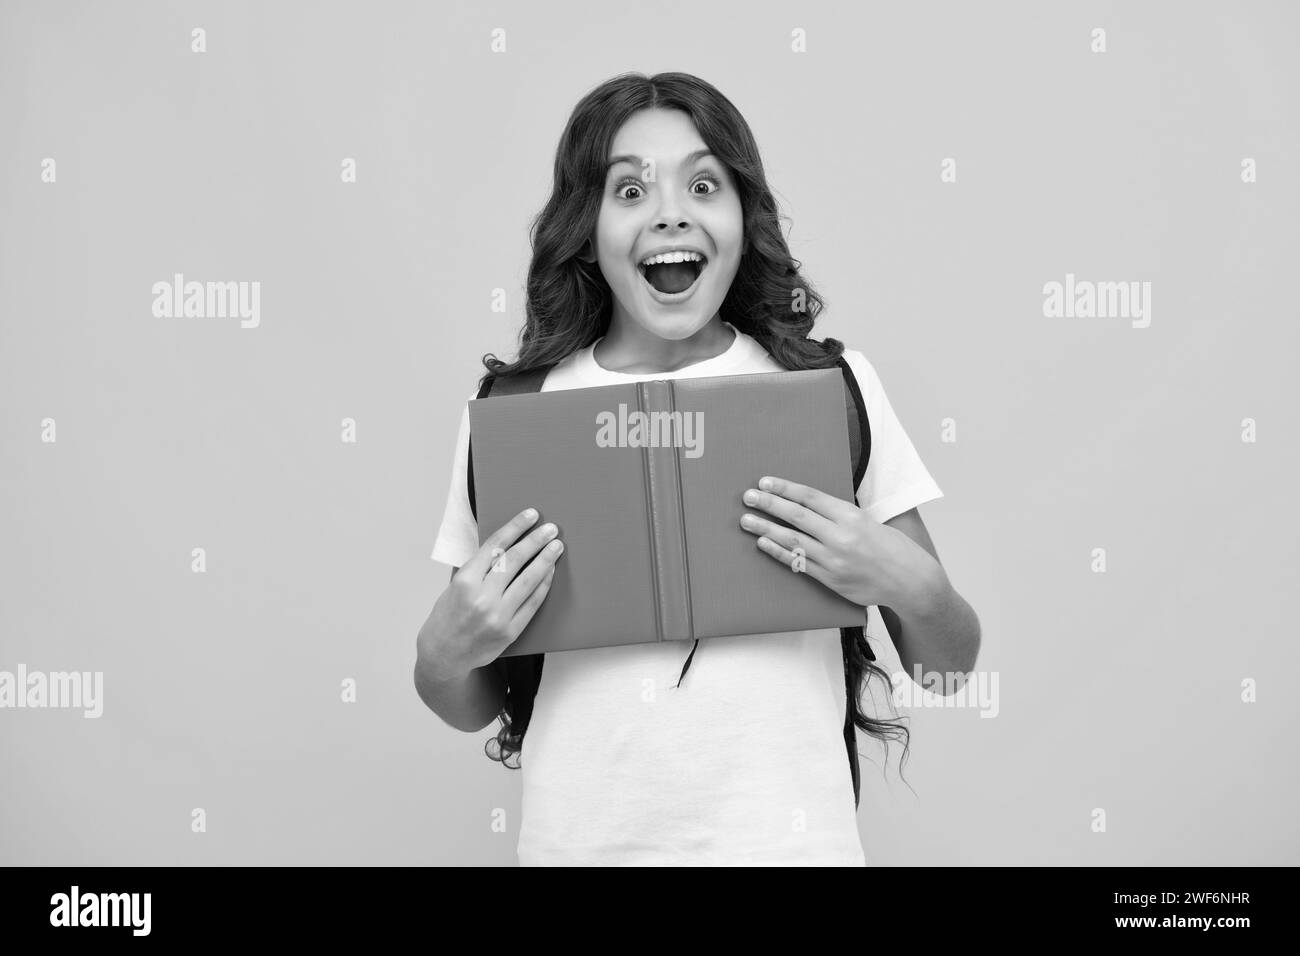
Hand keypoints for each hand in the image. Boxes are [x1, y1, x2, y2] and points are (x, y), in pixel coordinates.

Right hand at [417, 508, 564, 681]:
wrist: (443, 655)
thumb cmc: (447, 617)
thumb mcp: (454, 586)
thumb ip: (476, 566)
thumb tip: (502, 542)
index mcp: (465, 580)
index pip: (495, 545)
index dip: (516, 527)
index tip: (531, 515)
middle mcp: (482, 597)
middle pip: (515, 560)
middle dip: (536, 540)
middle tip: (551, 529)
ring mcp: (498, 615)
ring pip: (529, 580)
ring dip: (546, 560)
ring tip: (556, 547)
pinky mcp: (510, 630)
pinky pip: (533, 603)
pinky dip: (544, 585)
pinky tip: (550, 572)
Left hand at [738, 475, 937, 609]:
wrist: (910, 581)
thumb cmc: (892, 548)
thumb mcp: (869, 521)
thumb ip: (840, 515)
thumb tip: (809, 504)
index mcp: (852, 516)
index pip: (810, 497)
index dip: (785, 488)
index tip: (765, 482)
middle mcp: (841, 536)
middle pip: (796, 516)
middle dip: (769, 504)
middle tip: (748, 497)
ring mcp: (834, 559)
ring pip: (792, 540)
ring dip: (766, 528)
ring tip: (746, 519)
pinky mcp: (831, 579)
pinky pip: (798, 563)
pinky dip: (778, 552)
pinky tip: (763, 543)